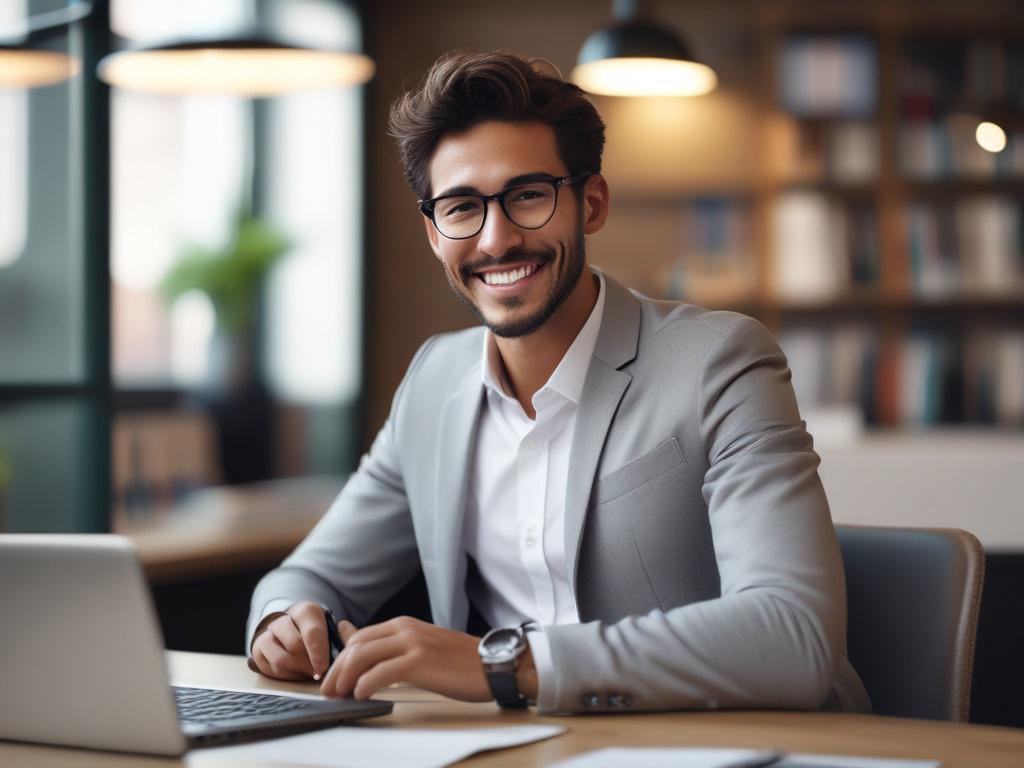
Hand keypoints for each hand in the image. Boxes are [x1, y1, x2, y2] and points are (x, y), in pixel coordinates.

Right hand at [249, 601, 331, 681]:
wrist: (291, 629)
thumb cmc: (315, 634)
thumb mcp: (328, 631)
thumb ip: (333, 642)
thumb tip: (336, 660)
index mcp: (306, 611)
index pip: (312, 632)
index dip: (318, 653)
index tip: (323, 668)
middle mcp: (283, 619)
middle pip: (295, 646)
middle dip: (308, 663)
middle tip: (317, 672)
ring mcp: (267, 634)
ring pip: (280, 659)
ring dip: (296, 670)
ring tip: (307, 672)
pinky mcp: (258, 650)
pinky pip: (271, 669)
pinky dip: (286, 675)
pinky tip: (295, 672)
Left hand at [318, 616, 494, 701]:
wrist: (491, 663)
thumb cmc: (458, 662)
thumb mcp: (421, 648)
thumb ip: (394, 649)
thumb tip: (374, 656)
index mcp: (404, 625)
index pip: (359, 638)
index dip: (340, 659)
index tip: (333, 680)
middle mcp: (405, 629)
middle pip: (356, 646)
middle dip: (336, 670)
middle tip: (328, 692)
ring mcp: (412, 643)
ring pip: (363, 656)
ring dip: (344, 678)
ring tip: (339, 696)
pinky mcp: (420, 661)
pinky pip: (381, 672)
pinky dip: (364, 685)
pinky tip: (360, 696)